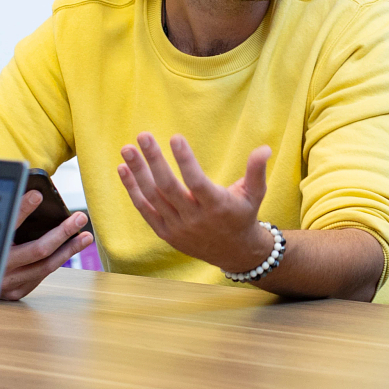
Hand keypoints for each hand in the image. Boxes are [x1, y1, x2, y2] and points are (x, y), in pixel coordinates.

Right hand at [0, 189, 92, 301]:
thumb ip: (2, 217)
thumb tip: (27, 195)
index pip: (7, 225)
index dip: (23, 208)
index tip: (38, 194)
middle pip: (38, 250)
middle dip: (62, 233)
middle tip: (79, 218)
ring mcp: (7, 285)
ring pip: (45, 266)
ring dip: (68, 250)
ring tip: (84, 236)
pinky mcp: (15, 293)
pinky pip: (40, 275)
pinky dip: (55, 261)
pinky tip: (68, 250)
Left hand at [117, 133, 273, 273]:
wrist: (234, 253)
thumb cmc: (243, 215)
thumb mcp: (255, 194)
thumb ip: (256, 171)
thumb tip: (265, 148)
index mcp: (217, 206)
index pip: (197, 182)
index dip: (186, 160)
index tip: (175, 137)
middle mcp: (195, 218)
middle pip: (169, 187)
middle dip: (154, 160)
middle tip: (143, 135)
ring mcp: (178, 227)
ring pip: (153, 197)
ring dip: (138, 172)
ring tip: (127, 149)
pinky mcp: (166, 233)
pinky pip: (145, 210)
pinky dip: (133, 190)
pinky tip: (123, 169)